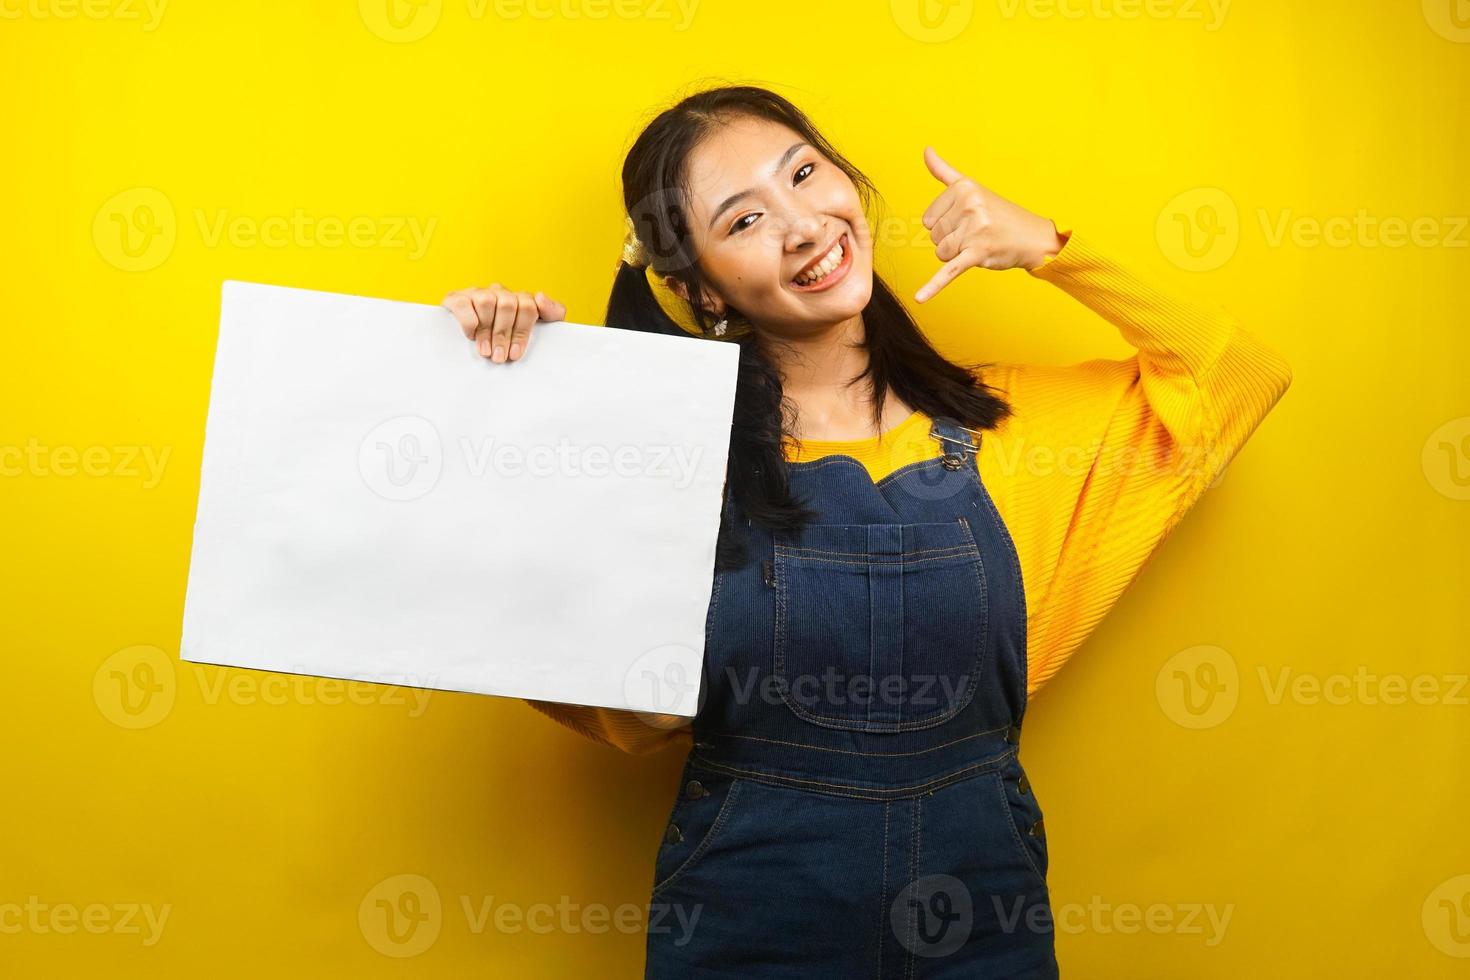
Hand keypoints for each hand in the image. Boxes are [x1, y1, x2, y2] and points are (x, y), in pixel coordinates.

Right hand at [441, 284, 566, 362]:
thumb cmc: (508, 342)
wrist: (468, 346)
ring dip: (487, 331)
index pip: (529, 306)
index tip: (515, 354)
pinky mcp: (456, 298)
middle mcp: (500, 292)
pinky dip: (468, 322)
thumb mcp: (536, 331)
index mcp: (520, 299)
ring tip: (485, 352)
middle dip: (504, 335)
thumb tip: (540, 297)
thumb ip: (552, 313)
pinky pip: (463, 303)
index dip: (522, 332)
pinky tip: (470, 336)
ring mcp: (478, 293)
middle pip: (508, 304)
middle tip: (499, 357)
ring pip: (487, 301)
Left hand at [915, 146, 1066, 302]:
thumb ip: (944, 172)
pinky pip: (949, 271)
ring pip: (940, 253)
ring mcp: (974, 229)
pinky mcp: (978, 253)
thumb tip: (926, 150)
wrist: (1033, 237)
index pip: (928, 218)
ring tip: (979, 244)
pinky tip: (920, 298)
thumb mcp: (971, 188)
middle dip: (952, 240)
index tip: (967, 220)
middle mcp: (969, 205)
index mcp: (963, 188)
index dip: (945, 225)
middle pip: (934, 236)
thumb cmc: (998, 213)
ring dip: (957, 255)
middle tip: (976, 233)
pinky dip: (934, 286)